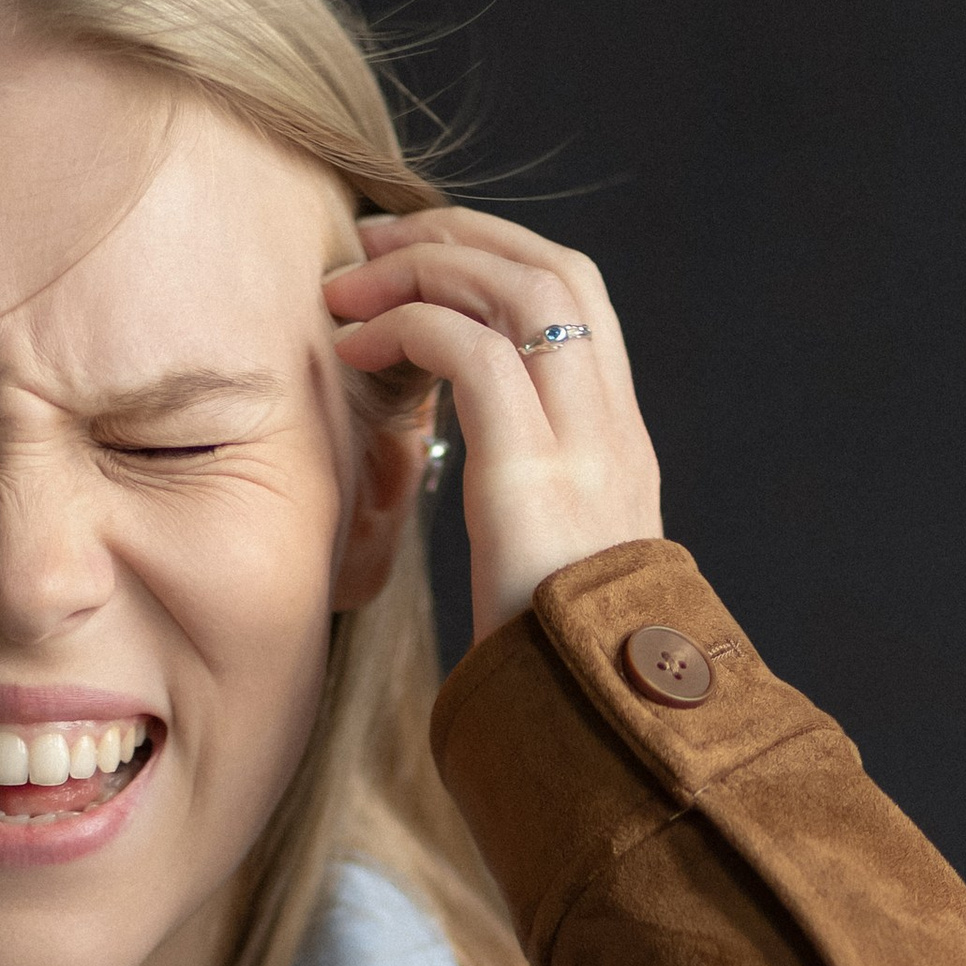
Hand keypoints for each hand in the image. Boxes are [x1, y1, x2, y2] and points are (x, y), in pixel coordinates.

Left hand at [324, 212, 661, 640]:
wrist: (597, 729)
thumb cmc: (555, 667)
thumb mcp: (548, 567)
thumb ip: (527, 504)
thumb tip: (471, 482)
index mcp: (619, 443)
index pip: (576, 299)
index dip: (499, 255)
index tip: (422, 258)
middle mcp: (614, 428)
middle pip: (551, 269)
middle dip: (459, 237)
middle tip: (372, 243)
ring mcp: (583, 446)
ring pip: (518, 290)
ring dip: (425, 268)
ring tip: (346, 286)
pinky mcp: (534, 473)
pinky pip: (475, 353)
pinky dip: (410, 325)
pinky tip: (353, 348)